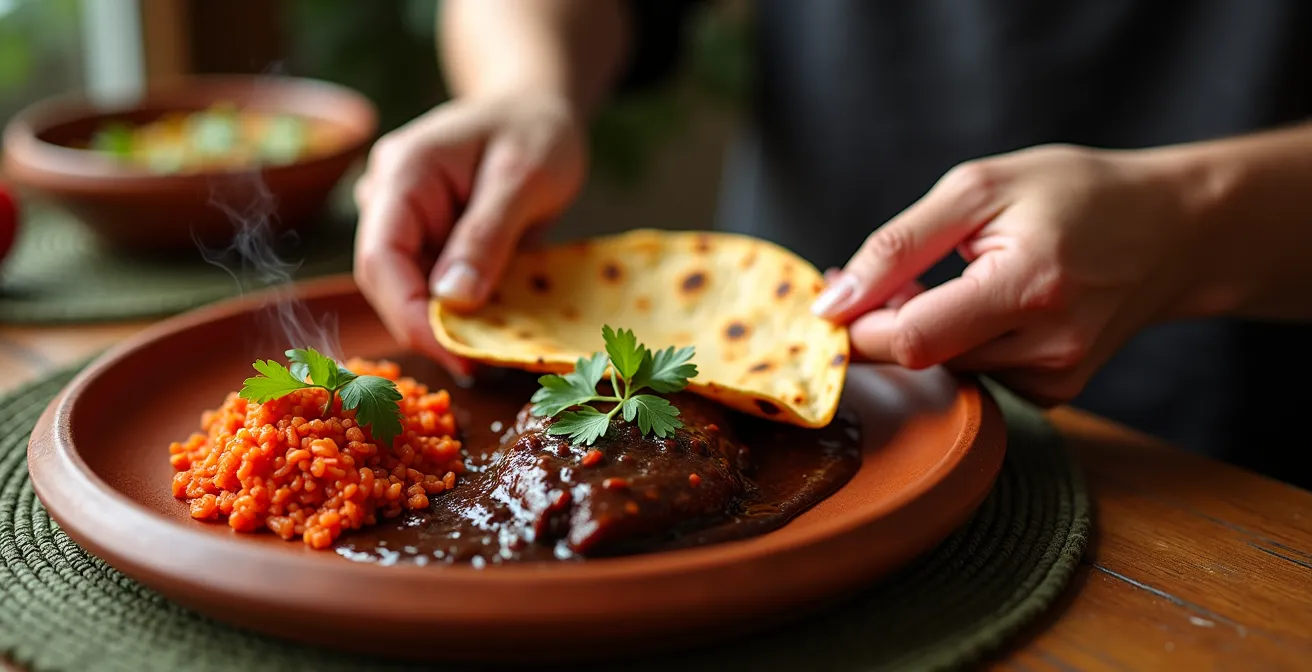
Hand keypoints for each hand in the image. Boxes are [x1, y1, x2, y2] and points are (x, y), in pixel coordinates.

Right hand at [354, 91, 586, 374]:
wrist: (537, 111)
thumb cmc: (535, 132)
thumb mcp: (523, 179)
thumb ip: (487, 235)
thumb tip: (453, 300)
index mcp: (403, 173)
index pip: (382, 257)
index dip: (409, 314)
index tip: (453, 353)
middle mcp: (389, 198)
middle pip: (386, 280)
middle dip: (425, 327)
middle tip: (477, 365)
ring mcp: (404, 221)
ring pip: (406, 289)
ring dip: (442, 325)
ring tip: (489, 354)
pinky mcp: (424, 241)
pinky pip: (429, 286)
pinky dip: (456, 313)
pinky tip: (489, 331)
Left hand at [812, 144, 1199, 405]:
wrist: (1173, 231)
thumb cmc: (1077, 195)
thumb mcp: (979, 189)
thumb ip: (897, 247)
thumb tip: (832, 303)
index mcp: (1028, 288)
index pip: (912, 339)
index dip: (858, 327)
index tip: (833, 299)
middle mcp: (1047, 347)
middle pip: (922, 358)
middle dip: (884, 321)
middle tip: (887, 273)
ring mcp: (1055, 379)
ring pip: (944, 368)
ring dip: (923, 329)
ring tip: (953, 277)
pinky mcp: (1056, 393)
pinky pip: (976, 376)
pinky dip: (960, 343)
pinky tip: (984, 306)